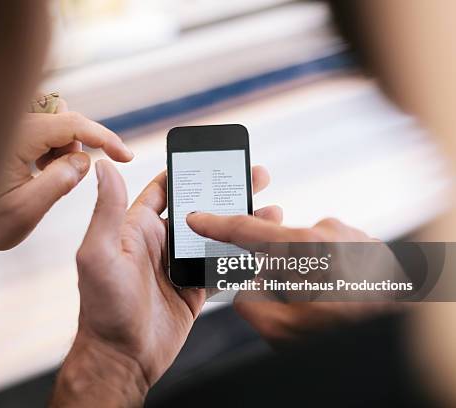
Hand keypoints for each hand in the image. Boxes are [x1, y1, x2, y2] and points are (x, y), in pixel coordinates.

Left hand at [0, 101, 132, 322]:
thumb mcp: (28, 208)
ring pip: (52, 124)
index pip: (73, 124)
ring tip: (48, 181)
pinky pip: (38, 132)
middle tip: (72, 178)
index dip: (104, 138)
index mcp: (16, 137)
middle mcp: (10, 125)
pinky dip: (48, 150)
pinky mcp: (2, 136)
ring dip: (62, 149)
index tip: (126, 156)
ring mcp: (4, 128)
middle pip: (64, 119)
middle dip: (79, 146)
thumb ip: (62, 180)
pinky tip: (38, 174)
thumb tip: (84, 160)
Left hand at [51, 162, 279, 406]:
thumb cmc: (103, 308)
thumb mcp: (99, 253)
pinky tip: (263, 246)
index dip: (185, 170)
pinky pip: (221, 265)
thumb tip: (102, 167)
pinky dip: (242, 255)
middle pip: (198, 208)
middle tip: (255, 176)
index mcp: (137, 228)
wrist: (121, 358)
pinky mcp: (193, 288)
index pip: (164, 189)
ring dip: (241, 221)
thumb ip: (106, 211)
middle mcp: (160, 243)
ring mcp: (178, 265)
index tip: (212, 156)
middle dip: (225, 191)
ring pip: (215, 235)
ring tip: (270, 210)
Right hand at [186, 215, 403, 347]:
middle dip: (279, 271)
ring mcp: (351, 233)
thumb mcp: (284, 331)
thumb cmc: (349, 333)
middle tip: (298, 300)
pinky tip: (343, 292)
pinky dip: (329, 269)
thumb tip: (247, 286)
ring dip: (307, 272)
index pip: (246, 229)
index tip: (197, 218)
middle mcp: (328, 231)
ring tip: (330, 301)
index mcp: (303, 248)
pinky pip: (332, 250)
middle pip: (279, 245)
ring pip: (307, 250)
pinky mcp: (366, 239)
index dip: (215, 225)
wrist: (404, 332)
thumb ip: (249, 303)